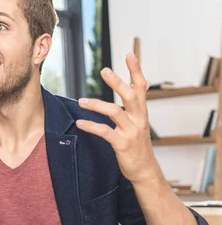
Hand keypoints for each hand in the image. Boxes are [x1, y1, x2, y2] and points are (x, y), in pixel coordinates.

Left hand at [76, 52, 161, 184]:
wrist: (145, 170)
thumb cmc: (138, 144)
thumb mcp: (139, 121)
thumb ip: (135, 103)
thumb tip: (139, 82)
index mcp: (141, 112)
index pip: (141, 86)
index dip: (136, 70)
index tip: (129, 54)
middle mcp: (139, 119)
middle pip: (130, 96)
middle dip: (118, 82)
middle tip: (104, 70)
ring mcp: (131, 132)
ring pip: (115, 113)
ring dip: (97, 105)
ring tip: (81, 101)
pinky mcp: (123, 145)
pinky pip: (105, 133)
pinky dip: (91, 126)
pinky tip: (80, 123)